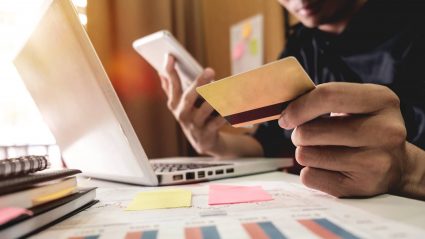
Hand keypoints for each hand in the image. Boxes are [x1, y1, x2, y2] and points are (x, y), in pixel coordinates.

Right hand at [159, 55, 226, 155]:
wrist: (202, 141)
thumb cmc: (191, 116)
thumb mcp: (178, 103)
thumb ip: (170, 88)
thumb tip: (160, 70)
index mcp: (174, 104)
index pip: (172, 85)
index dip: (170, 71)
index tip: (171, 56)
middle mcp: (182, 114)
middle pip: (189, 97)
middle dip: (199, 83)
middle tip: (210, 70)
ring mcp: (194, 124)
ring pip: (204, 110)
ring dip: (215, 99)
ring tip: (225, 89)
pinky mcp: (206, 133)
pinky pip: (216, 123)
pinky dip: (223, 116)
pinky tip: (230, 108)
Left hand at [278, 83, 408, 196]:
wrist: (398, 165)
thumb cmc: (364, 128)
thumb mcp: (355, 104)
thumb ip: (323, 99)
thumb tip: (284, 110)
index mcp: (382, 100)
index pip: (327, 96)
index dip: (298, 107)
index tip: (286, 117)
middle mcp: (385, 131)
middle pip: (309, 131)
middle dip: (299, 134)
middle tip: (309, 136)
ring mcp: (376, 162)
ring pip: (306, 155)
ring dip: (306, 153)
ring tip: (323, 151)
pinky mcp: (362, 187)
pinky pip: (309, 177)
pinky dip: (311, 172)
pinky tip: (330, 168)